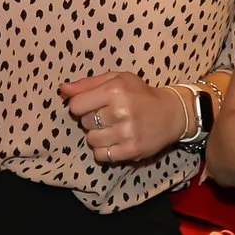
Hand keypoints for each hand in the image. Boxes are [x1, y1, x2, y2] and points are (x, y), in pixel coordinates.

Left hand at [61, 72, 189, 167]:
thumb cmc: (140, 94)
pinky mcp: (132, 150)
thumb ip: (88, 84)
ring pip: (91, 140)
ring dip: (98, 136)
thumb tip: (62, 89)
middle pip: (83, 123)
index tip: (93, 105)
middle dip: (92, 120)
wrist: (172, 113)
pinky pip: (102, 155)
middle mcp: (120, 110)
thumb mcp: (117, 79)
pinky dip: (105, 150)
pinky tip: (116, 141)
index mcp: (114, 90)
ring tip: (113, 129)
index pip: (76, 105)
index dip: (81, 106)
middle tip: (109, 116)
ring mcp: (127, 132)